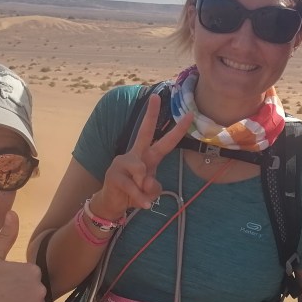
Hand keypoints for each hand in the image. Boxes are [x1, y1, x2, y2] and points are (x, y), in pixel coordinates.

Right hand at [91, 94, 191, 218]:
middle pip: (144, 132)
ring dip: (144, 188)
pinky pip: (133, 187)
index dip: (177, 129)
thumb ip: (153, 186)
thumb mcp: (149, 190)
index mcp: (147, 156)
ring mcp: (123, 162)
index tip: (189, 114)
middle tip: (155, 96)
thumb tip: (146, 181)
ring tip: (141, 195)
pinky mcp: (114, 174)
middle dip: (150, 114)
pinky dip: (140, 198)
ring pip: (141, 170)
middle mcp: (135, 154)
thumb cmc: (134, 192)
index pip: (163, 140)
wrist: (113, 203)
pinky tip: (143, 205)